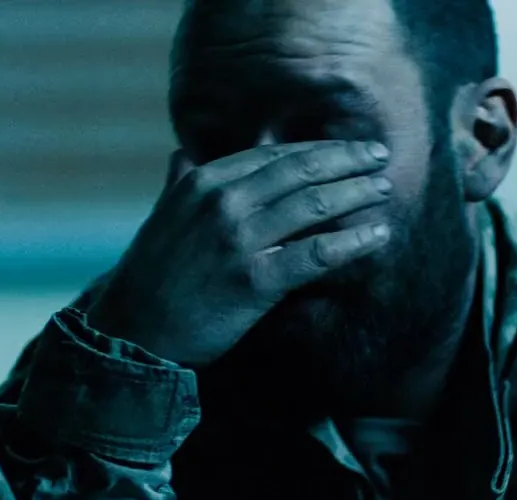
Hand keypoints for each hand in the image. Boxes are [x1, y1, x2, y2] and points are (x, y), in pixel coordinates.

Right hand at [85, 140, 393, 366]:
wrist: (132, 333)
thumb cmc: (150, 278)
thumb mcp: (160, 219)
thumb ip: (179, 184)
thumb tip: (182, 155)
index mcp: (203, 182)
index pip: (274, 154)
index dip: (317, 148)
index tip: (347, 148)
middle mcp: (223, 202)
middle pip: (301, 171)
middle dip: (347, 160)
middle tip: (381, 158)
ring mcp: (240, 240)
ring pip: (314, 205)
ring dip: (356, 193)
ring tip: (384, 190)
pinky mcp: (256, 281)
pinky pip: (316, 254)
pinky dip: (353, 242)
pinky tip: (378, 236)